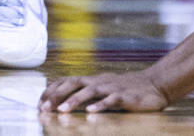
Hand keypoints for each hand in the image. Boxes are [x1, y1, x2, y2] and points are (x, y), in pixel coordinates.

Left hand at [39, 70, 168, 113]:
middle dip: (57, 95)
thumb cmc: (126, 89)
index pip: (68, 81)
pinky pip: (111, 100)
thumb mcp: (104, 89)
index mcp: (93, 80)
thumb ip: (88, 93)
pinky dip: (100, 106)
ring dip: (75, 101)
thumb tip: (67, 100)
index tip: (39, 102)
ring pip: (90, 91)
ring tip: (62, 111)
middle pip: (74, 83)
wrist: (153, 84)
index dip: (53, 90)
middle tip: (44, 108)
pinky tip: (91, 113)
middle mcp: (99, 81)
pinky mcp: (124, 96)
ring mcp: (111, 88)